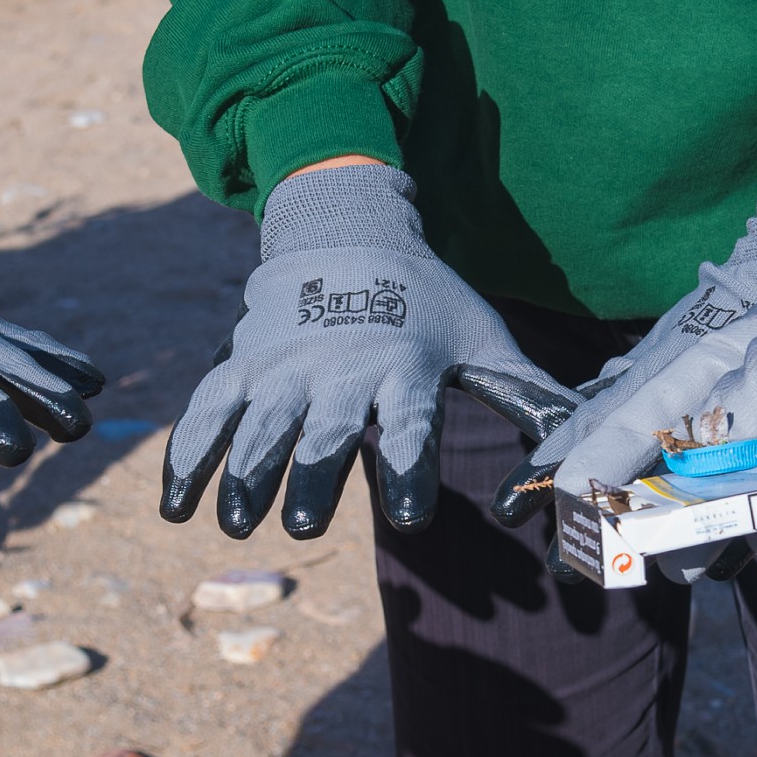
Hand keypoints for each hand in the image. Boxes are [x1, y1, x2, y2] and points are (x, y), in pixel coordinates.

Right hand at [163, 164, 575, 537]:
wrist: (349, 228)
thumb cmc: (429, 303)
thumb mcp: (482, 339)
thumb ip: (528, 399)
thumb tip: (580, 452)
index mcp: (404, 366)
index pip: (410, 425)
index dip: (410, 469)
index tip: (411, 517)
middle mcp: (340, 365)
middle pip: (324, 429)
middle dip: (313, 478)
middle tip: (307, 528)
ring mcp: (283, 363)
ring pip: (259, 425)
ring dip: (246, 476)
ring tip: (238, 523)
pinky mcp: (240, 362)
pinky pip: (206, 412)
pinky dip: (188, 459)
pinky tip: (176, 511)